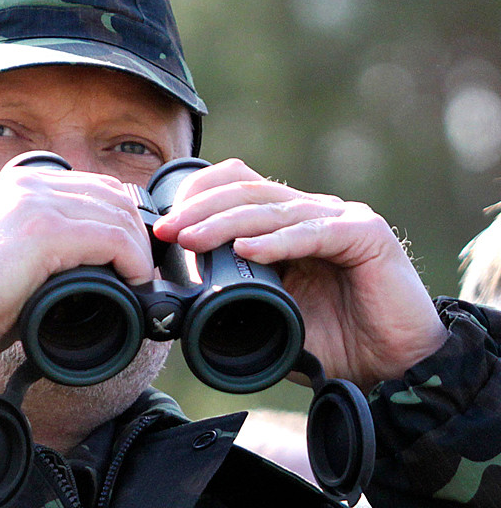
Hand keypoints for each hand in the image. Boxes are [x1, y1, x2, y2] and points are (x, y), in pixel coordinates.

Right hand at [0, 166, 153, 354]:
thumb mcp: (12, 252)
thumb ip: (48, 242)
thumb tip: (93, 262)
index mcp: (21, 182)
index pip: (95, 186)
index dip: (121, 219)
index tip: (132, 253)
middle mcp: (31, 182)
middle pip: (112, 196)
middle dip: (135, 233)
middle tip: (142, 270)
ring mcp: (36, 201)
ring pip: (117, 216)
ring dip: (137, 250)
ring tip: (138, 280)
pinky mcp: (44, 229)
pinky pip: (111, 238)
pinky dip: (132, 261)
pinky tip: (132, 282)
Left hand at [152, 158, 447, 391]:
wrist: (395, 369)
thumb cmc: (336, 342)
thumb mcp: (272, 318)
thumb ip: (238, 302)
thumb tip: (184, 307)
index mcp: (288, 224)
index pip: (238, 189)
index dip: (198, 199)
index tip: (163, 227)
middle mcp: (312, 213)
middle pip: (247, 192)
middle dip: (199, 209)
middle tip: (165, 231)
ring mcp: (340, 219)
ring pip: (273, 209)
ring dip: (225, 222)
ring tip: (190, 238)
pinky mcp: (366, 236)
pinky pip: (314, 233)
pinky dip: (277, 242)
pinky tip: (247, 250)